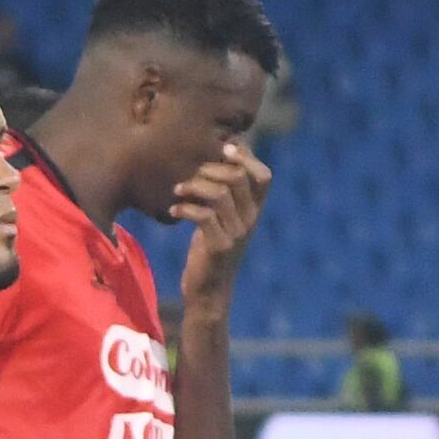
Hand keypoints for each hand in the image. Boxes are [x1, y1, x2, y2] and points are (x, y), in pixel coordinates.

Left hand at [169, 138, 268, 277]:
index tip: (222, 151)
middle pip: (238, 177)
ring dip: (193, 186)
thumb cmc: (211, 245)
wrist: (209, 288)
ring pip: (220, 194)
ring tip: (178, 190)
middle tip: (191, 176)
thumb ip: (226, 191)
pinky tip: (174, 211)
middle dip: (210, 168)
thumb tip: (217, 155)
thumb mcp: (223, 216)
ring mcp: (237, 234)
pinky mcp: (220, 247)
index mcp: (254, 210)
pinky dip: (185, 208)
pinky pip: (204, 216)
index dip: (245, 157)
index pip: (264, 176)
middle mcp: (251, 220)